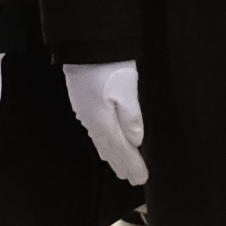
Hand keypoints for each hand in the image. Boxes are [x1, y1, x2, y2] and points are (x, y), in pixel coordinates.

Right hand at [62, 60, 147, 184]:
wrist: (84, 44)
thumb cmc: (108, 66)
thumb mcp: (126, 89)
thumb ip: (131, 117)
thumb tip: (136, 140)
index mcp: (103, 121)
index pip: (120, 149)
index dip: (131, 164)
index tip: (142, 179)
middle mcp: (92, 121)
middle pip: (109, 149)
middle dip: (122, 164)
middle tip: (132, 180)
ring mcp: (85, 112)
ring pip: (101, 141)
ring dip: (112, 155)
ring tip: (120, 167)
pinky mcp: (83, 102)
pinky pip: (96, 132)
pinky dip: (104, 143)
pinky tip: (106, 143)